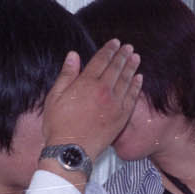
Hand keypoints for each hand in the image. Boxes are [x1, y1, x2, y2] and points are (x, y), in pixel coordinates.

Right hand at [42, 40, 142, 155]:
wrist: (72, 150)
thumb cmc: (59, 125)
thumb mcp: (55, 96)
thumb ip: (67, 74)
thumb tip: (73, 55)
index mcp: (86, 83)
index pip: (101, 60)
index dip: (109, 50)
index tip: (115, 43)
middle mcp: (103, 91)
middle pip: (116, 68)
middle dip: (123, 55)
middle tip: (128, 47)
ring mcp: (115, 104)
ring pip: (127, 80)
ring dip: (132, 67)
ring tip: (136, 57)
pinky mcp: (122, 116)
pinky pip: (132, 97)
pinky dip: (137, 86)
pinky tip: (139, 78)